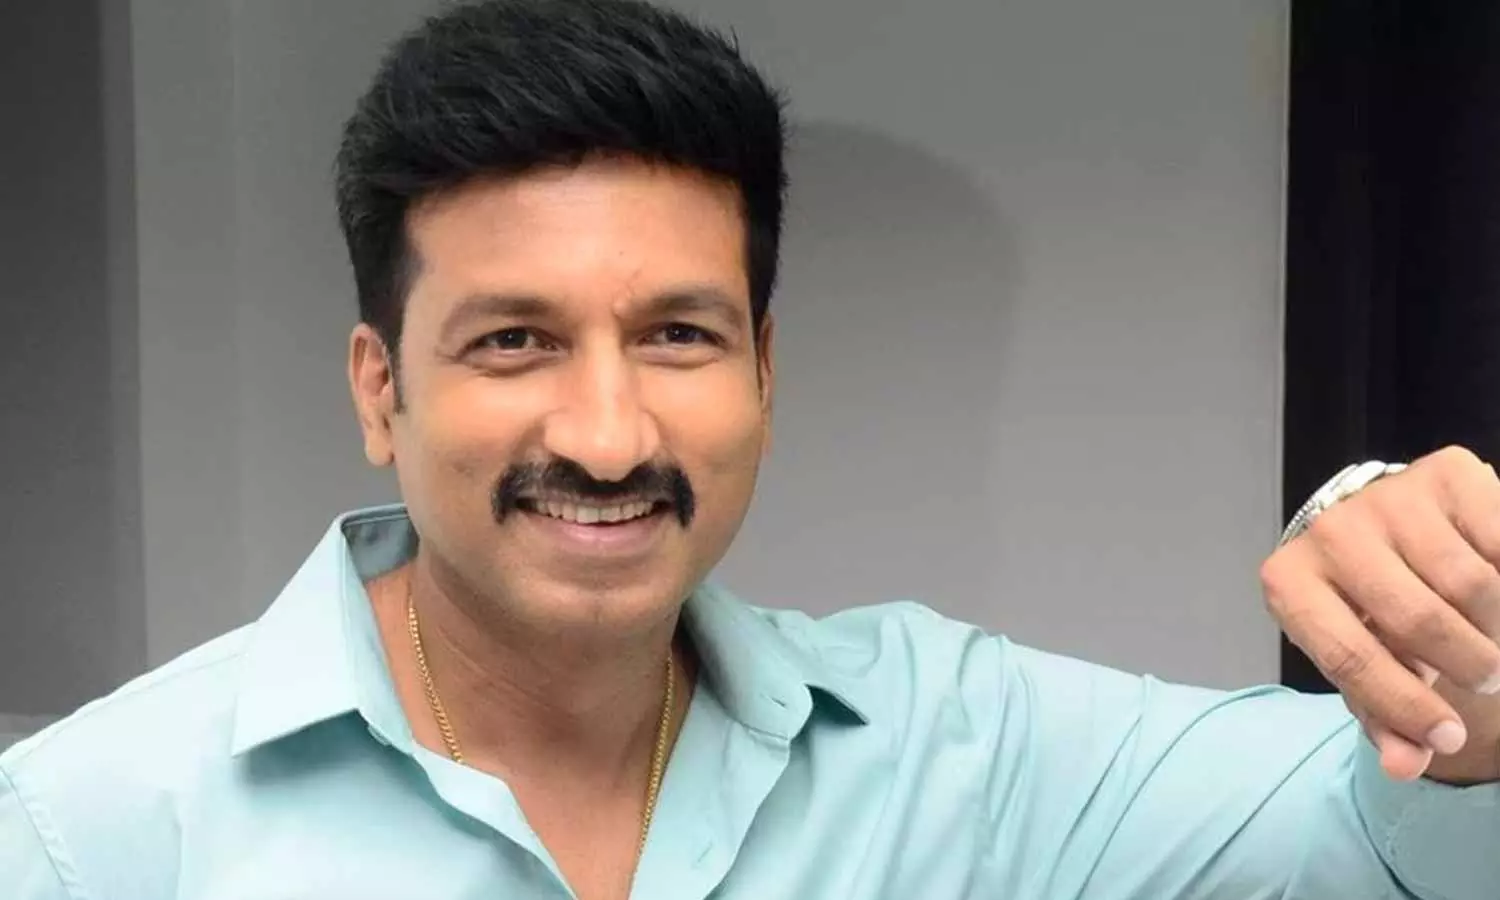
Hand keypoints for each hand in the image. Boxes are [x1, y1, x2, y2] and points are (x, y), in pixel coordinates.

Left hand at [1262, 446, 1499, 782]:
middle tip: (1487, 679)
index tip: (1448, 740)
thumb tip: (1407, 766)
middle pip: (1418, 620)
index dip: (1404, 707)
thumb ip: (1384, 719)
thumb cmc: (1374, 617)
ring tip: (1489, 639)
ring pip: (1473, 585)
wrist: (1399, 538)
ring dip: (1495, 628)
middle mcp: (1328, 529)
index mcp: (1289, 583)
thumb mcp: (1369, 669)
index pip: (1348, 656)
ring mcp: (1387, 495)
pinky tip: (1494, 589)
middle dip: (1467, 666)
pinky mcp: (1446, 470)